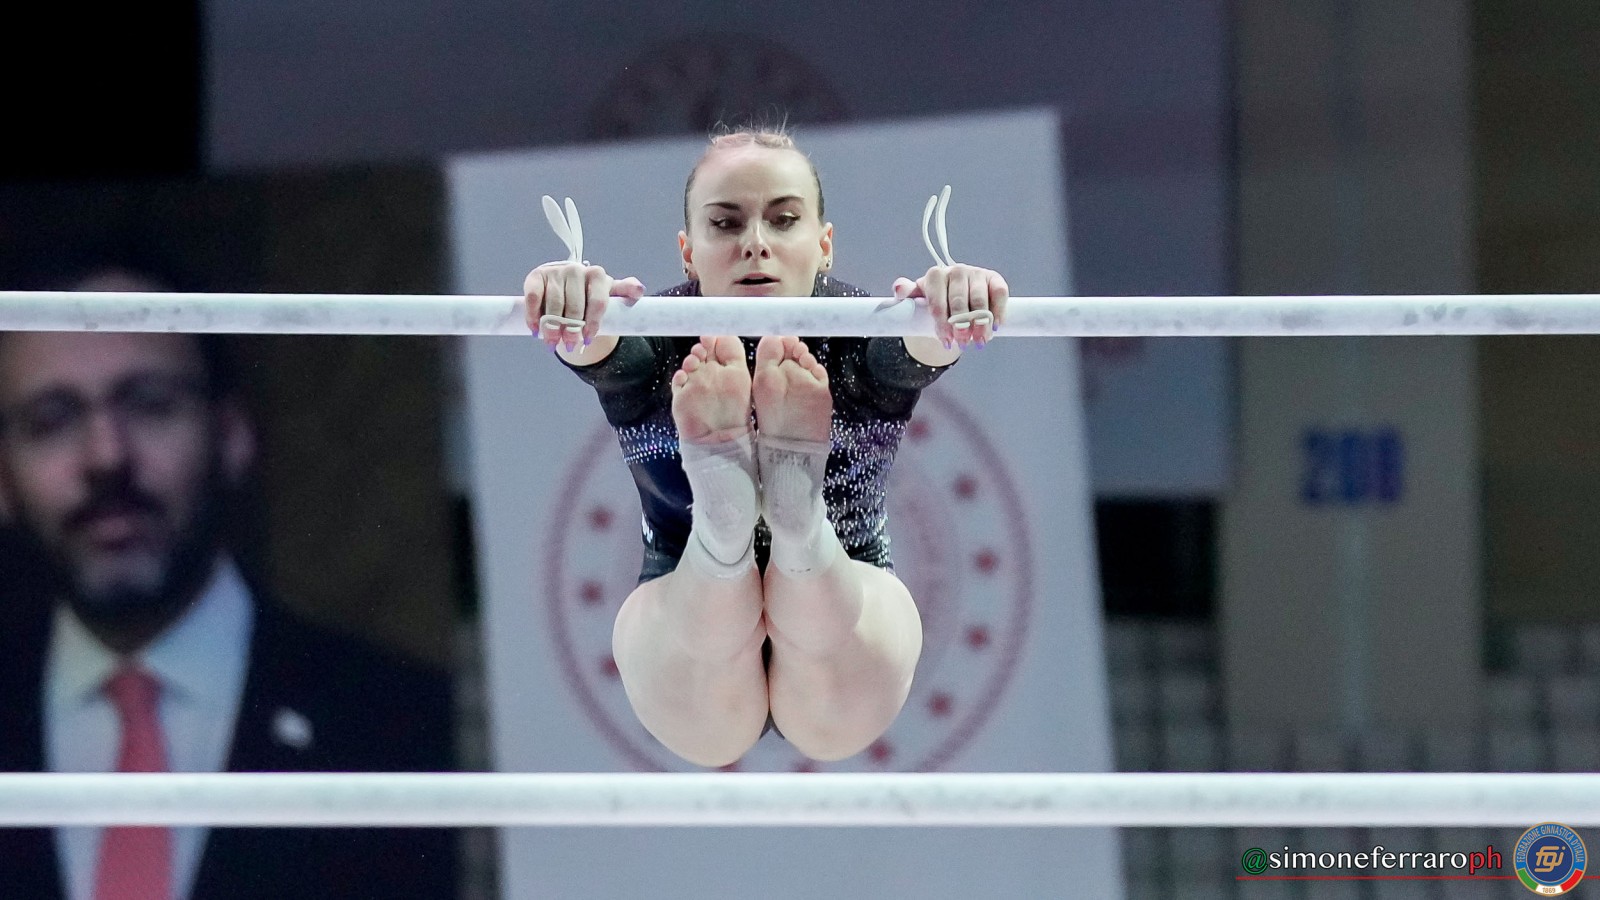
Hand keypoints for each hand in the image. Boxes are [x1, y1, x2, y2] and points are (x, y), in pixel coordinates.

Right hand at [523, 262, 643, 351]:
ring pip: (554, 303)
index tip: (588, 340)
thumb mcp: (609, 295)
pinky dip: (534, 315)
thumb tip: (640, 290)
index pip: (598, 302)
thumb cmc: (590, 295)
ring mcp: (555, 272)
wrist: (566, 289)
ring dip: (552, 327)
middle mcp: (576, 270)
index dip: (593, 323)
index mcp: (598, 275)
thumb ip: (624, 291)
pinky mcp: (536, 277)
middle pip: (574, 306)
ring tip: (552, 343)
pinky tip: (535, 330)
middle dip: (571, 329)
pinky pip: (533, 297)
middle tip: (570, 346)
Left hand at [892, 264, 1008, 348]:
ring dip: (981, 324)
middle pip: (959, 302)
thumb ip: (907, 294)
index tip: (945, 342)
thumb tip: (899, 289)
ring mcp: (976, 273)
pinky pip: (999, 293)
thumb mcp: (918, 299)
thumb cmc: (936, 300)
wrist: (955, 298)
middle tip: (963, 343)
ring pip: (980, 300)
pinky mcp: (994, 279)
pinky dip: (999, 311)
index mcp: (935, 276)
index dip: (942, 325)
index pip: (937, 303)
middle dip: (961, 326)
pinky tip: (996, 327)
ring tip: (980, 341)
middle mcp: (956, 271)